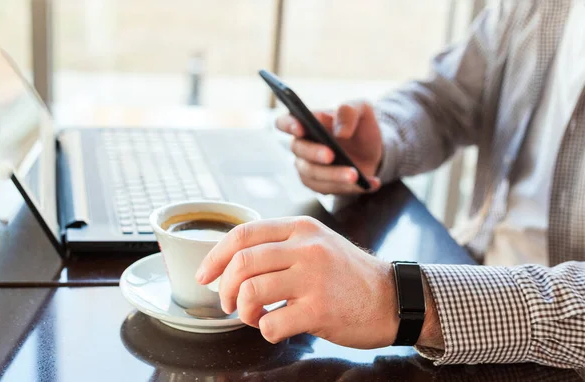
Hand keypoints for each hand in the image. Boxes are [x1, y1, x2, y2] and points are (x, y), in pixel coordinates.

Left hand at [195, 216, 399, 347]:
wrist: (392, 298)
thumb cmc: (348, 275)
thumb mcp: (318, 244)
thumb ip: (281, 245)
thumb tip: (233, 260)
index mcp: (301, 228)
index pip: (244, 232)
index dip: (216, 255)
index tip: (204, 275)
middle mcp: (306, 247)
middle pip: (242, 262)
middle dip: (225, 288)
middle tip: (228, 303)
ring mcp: (314, 277)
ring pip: (251, 291)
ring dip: (243, 311)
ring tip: (254, 316)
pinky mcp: (320, 309)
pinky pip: (271, 323)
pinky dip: (265, 330)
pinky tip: (277, 328)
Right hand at [276, 101, 382, 194]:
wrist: (372, 151)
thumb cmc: (359, 127)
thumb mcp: (362, 110)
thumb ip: (350, 111)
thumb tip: (341, 131)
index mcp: (307, 122)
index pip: (284, 122)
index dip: (288, 125)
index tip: (300, 128)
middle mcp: (302, 146)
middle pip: (299, 151)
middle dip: (314, 153)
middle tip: (331, 156)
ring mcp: (308, 168)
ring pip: (313, 175)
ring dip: (335, 176)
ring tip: (356, 175)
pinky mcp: (320, 185)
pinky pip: (330, 189)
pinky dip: (351, 188)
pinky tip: (371, 183)